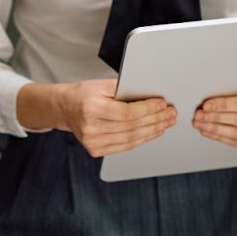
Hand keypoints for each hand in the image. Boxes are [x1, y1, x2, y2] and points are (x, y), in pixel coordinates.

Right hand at [58, 78, 175, 157]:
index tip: (162, 104)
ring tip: (166, 123)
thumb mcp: (103, 85)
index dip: (148, 109)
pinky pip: (126, 146)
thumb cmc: (85, 94)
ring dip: (153, 131)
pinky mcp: (96, 150)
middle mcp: (91, 128)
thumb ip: (126, 90)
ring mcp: (93, 142)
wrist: (66, 108)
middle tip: (170, 114)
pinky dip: (142, 139)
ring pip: (132, 139)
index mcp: (91, 108)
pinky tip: (153, 131)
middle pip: (132, 127)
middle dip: (156, 120)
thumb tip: (153, 95)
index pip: (127, 113)